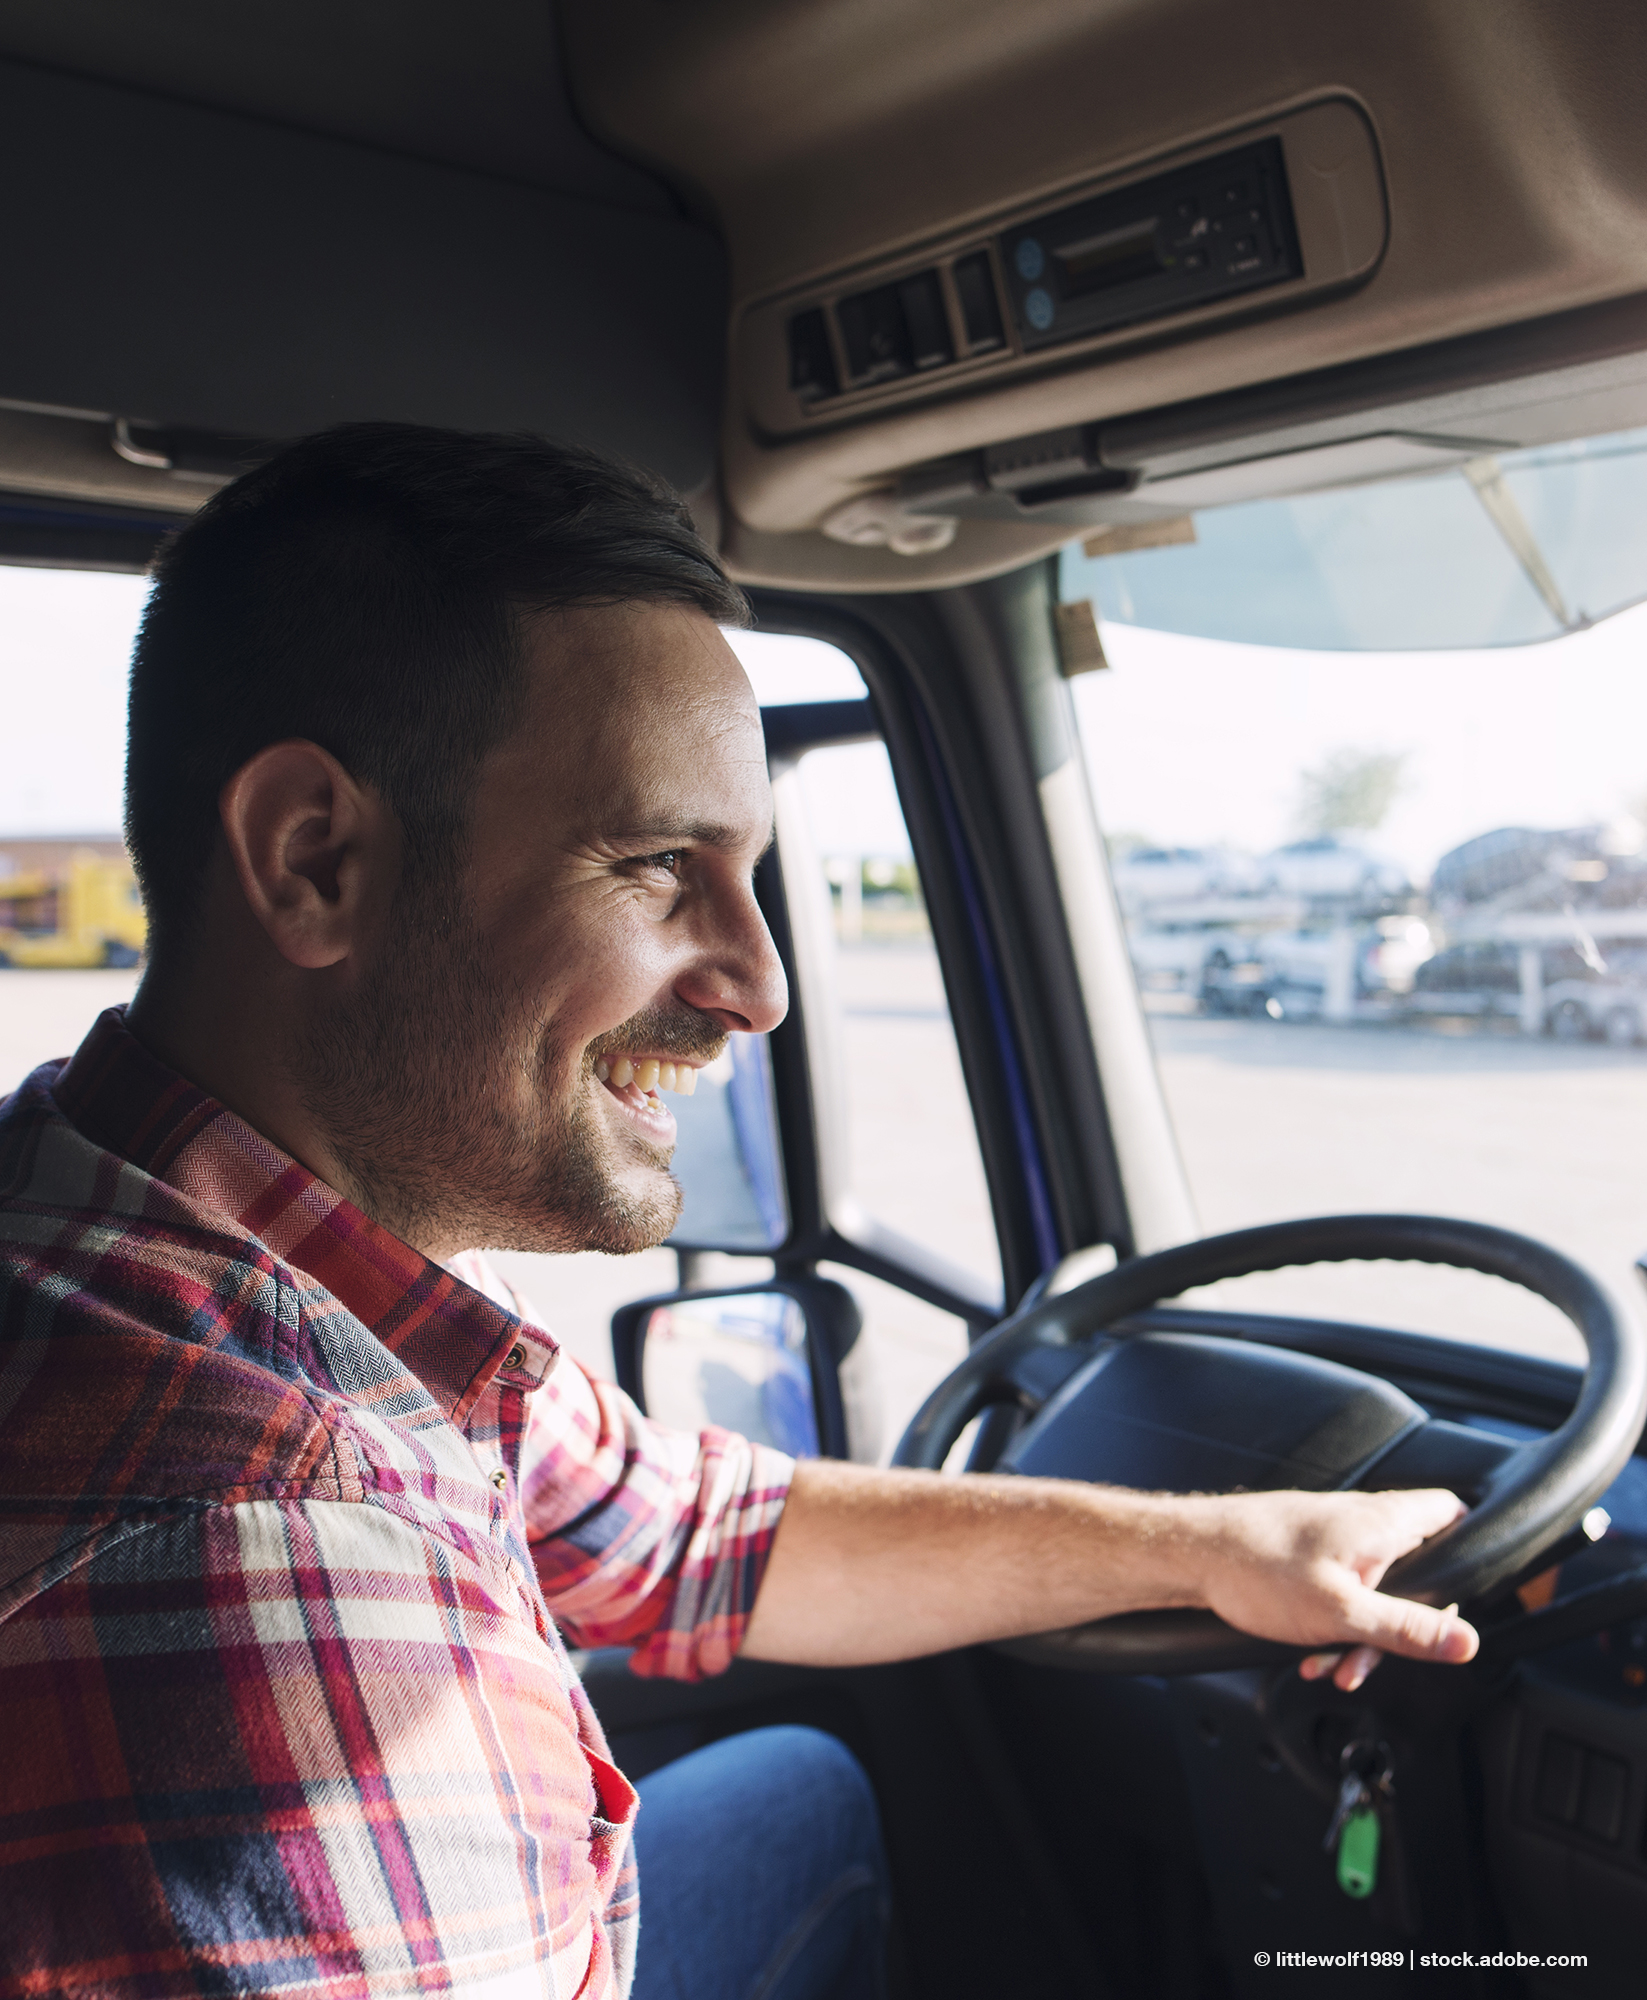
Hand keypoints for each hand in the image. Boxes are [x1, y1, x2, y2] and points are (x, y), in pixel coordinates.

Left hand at [1180, 1487, 1478, 1692]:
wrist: (1189, 1553)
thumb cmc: (1257, 1568)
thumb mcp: (1344, 1613)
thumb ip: (1409, 1629)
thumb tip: (1467, 1642)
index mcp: (1383, 1523)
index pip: (1454, 1514)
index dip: (1472, 1549)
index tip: (1466, 1595)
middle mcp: (1362, 1522)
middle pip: (1416, 1570)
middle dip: (1404, 1623)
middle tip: (1386, 1655)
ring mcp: (1333, 1538)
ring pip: (1374, 1591)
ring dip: (1361, 1636)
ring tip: (1333, 1666)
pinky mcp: (1307, 1555)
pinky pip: (1340, 1594)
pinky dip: (1333, 1626)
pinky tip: (1311, 1656)